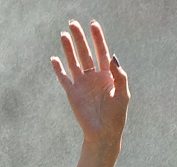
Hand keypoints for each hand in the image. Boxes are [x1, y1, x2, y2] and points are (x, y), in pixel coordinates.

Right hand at [51, 20, 129, 144]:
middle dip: (79, 38)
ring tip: (64, 34)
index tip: (93, 25)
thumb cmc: (116, 116)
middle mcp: (94, 77)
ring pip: (74, 62)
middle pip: (85, 53)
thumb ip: (119, 76)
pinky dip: (59, 69)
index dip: (98, 38)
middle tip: (73, 23)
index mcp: (107, 76)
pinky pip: (64, 78)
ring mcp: (82, 84)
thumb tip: (113, 57)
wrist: (103, 134)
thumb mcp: (123, 95)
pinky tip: (54, 59)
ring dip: (68, 49)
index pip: (102, 52)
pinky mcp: (72, 93)